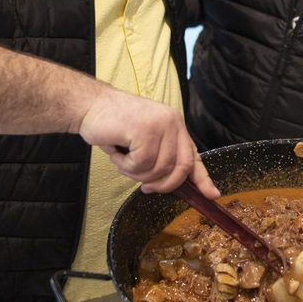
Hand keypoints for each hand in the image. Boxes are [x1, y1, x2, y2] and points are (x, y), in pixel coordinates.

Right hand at [76, 85, 218, 197]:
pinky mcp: (145, 130)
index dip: (203, 179)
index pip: (193, 156)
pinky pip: (141, 164)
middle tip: (145, 186)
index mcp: (175, 126)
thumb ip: (160, 158)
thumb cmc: (113, 126)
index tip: (212, 195)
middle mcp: (173, 123)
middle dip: (163, 184)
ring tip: (123, 159)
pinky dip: (125, 166)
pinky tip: (117, 152)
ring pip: (159, 169)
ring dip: (136, 173)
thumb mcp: (144, 141)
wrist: (90, 106)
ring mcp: (160, 125)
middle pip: (181, 167)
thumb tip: (171, 182)